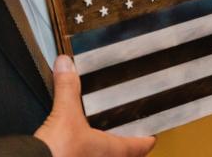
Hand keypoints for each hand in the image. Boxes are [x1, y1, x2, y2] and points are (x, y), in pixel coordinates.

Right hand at [35, 55, 155, 156]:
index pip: (140, 147)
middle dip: (128, 146)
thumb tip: (66, 64)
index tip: (153, 134)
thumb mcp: (65, 115)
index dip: (148, 139)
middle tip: (130, 133)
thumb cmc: (58, 152)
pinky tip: (78, 146)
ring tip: (104, 138)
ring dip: (108, 151)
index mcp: (111, 150)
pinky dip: (87, 153)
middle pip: (126, 156)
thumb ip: (68, 88)